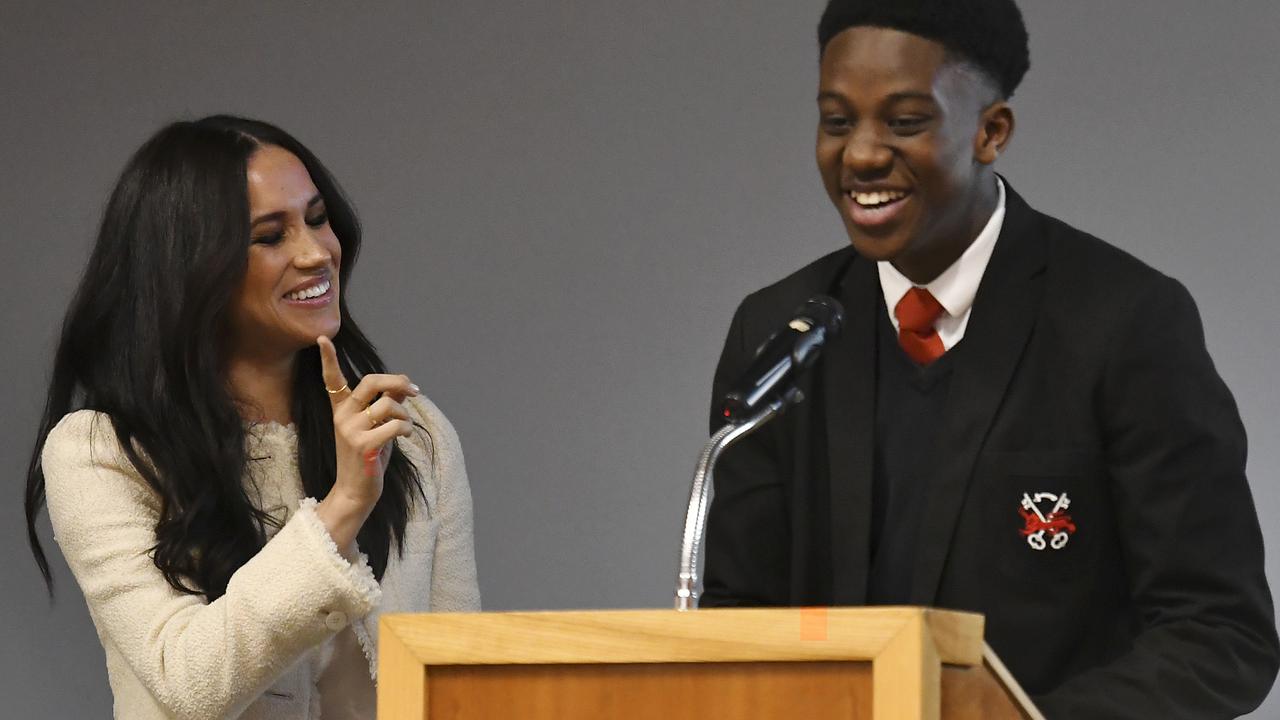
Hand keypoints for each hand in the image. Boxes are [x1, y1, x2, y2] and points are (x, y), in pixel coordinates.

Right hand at [313, 335, 418, 552]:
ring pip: (390, 404)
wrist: (356, 491)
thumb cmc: (369, 457)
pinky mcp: (364, 445)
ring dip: (406, 414)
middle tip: (415, 390)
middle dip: (398, 381)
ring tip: (405, 427)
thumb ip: (387, 404)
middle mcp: (342, 416)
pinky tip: (404, 437)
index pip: (332, 380)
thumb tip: (404, 384)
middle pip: (372, 381)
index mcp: (341, 409)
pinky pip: (396, 425)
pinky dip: (407, 429)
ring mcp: (350, 430)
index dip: (328, 359)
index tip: (323, 338)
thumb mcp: (377, 427)